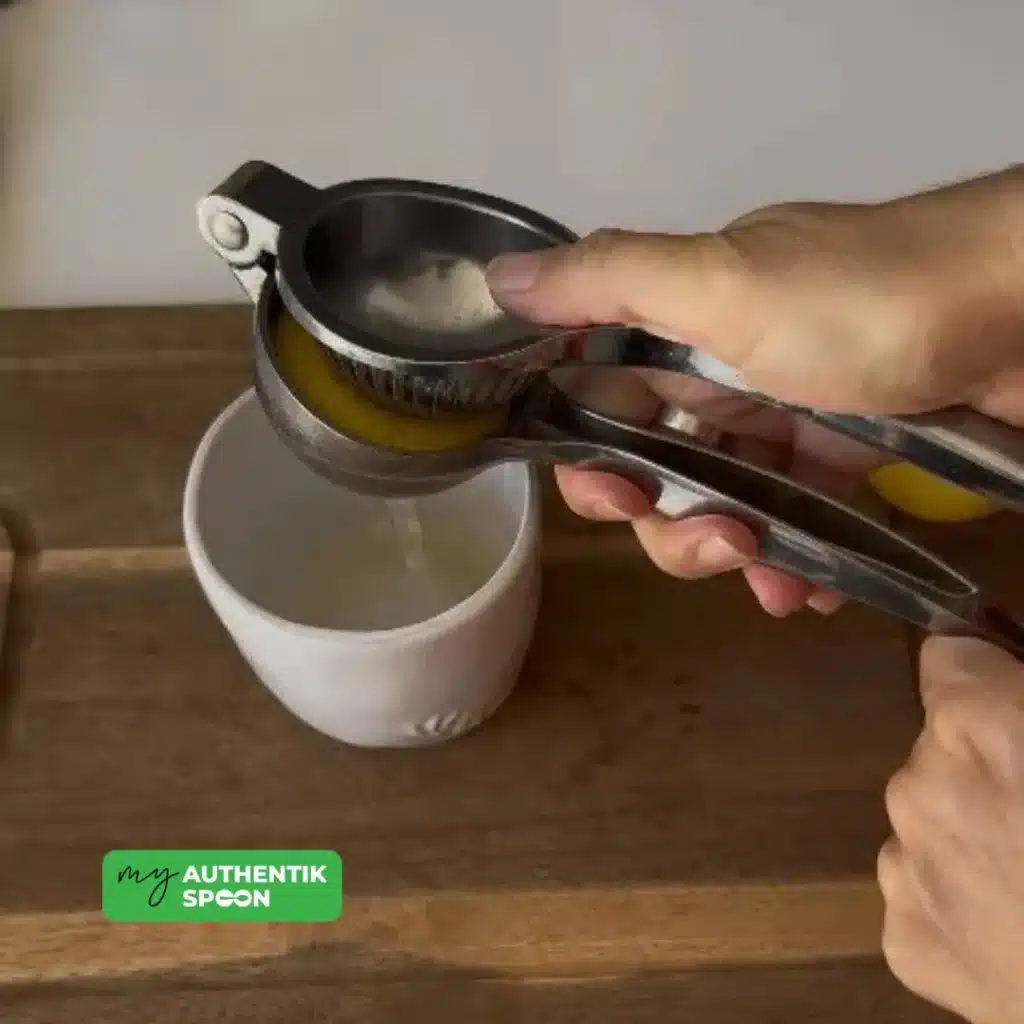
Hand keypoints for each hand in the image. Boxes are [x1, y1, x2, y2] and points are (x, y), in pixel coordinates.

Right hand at [486, 170, 1023, 613]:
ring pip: (724, 499)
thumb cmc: (865, 303)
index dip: (590, 457)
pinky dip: (796, 558)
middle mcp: (727, 367)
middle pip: (658, 465)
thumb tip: (495, 281)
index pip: (600, 399)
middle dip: (668, 521)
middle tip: (715, 542)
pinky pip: (798, 514)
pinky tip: (811, 591)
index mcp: (684, 319)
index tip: (613, 499)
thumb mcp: (725, 284)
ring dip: (730, 552)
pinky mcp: (849, 453)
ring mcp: (789, 412)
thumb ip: (609, 284)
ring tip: (772, 573)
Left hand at [879, 636, 1023, 1022]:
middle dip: (991, 767)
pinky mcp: (905, 942)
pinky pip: (927, 898)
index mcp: (973, 726)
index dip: (989, 675)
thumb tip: (1019, 685)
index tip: (1017, 700)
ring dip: (975, 837)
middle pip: (943, 750)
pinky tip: (1023, 935)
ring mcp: (904, 869)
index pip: (949, 659)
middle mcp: (918, 788)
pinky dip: (966, 909)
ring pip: (933, 825)